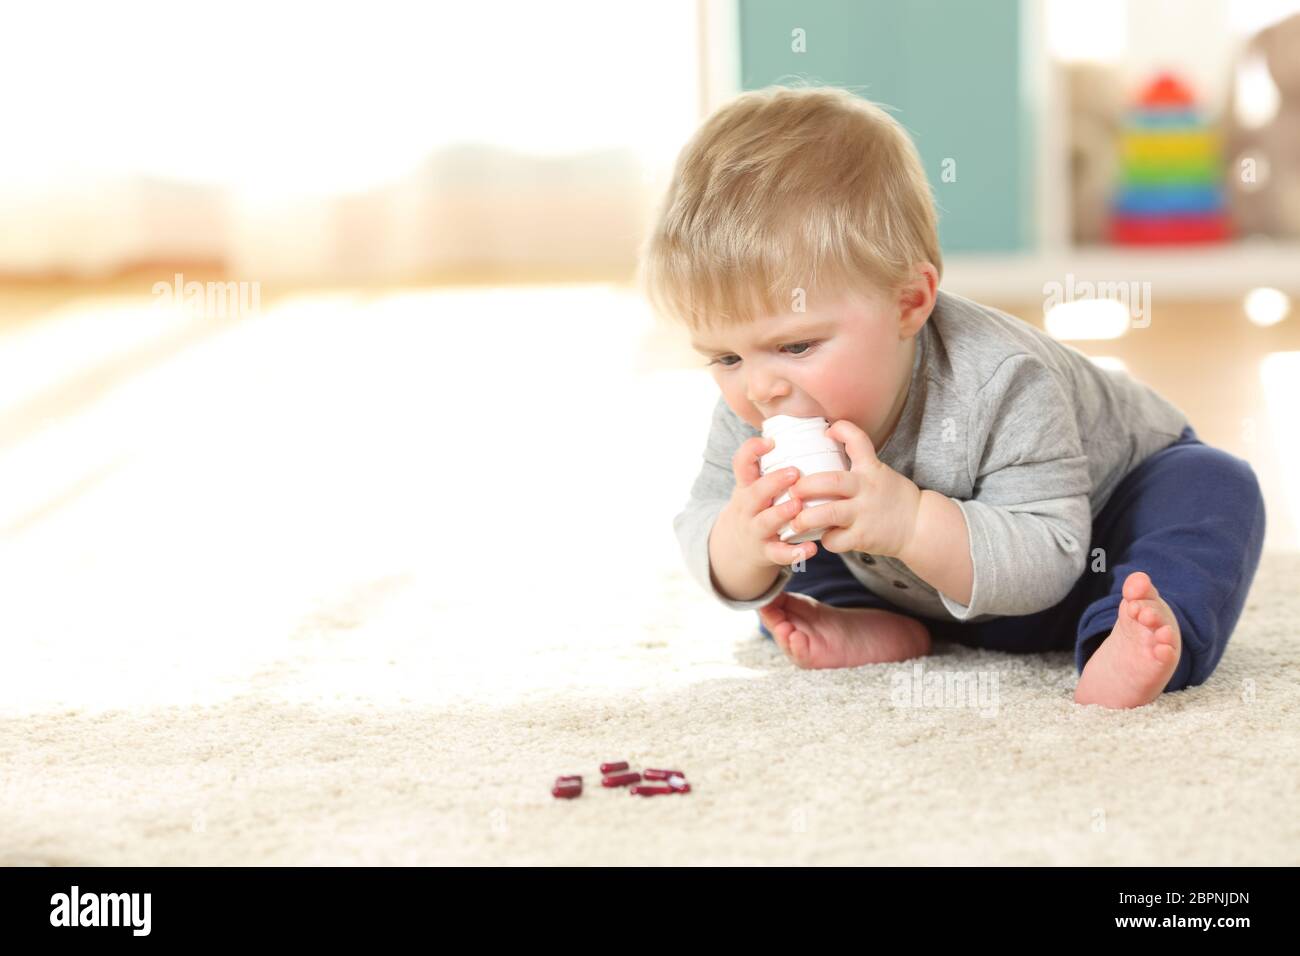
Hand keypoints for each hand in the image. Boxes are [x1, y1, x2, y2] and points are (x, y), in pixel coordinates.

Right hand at [714, 435, 818, 570]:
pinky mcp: (766, 552)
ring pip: (764, 523)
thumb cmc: (759, 507)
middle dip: (772, 483)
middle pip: (753, 494)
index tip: (769, 441)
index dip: (751, 451)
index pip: (741, 464)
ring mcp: (755, 531)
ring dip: (780, 514)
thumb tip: (809, 431)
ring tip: (797, 507)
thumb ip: (773, 465)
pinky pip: (779, 554)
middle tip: (793, 472)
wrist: (739, 547)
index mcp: (746, 486)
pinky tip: (811, 548)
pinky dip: (794, 552)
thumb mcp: (755, 485)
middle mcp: (747, 508)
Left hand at [784, 419, 922, 557]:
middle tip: (792, 490)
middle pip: (831, 481)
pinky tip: (824, 536)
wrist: (919, 525)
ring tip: (795, 521)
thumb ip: (856, 462)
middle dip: (806, 485)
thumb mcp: (879, 471)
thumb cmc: (893, 497)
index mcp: (871, 469)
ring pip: (828, 513)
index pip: (858, 440)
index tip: (827, 431)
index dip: (841, 431)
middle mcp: (866, 489)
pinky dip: (825, 539)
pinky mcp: (863, 537)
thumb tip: (825, 443)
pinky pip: (835, 539)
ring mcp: (864, 514)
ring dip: (806, 517)